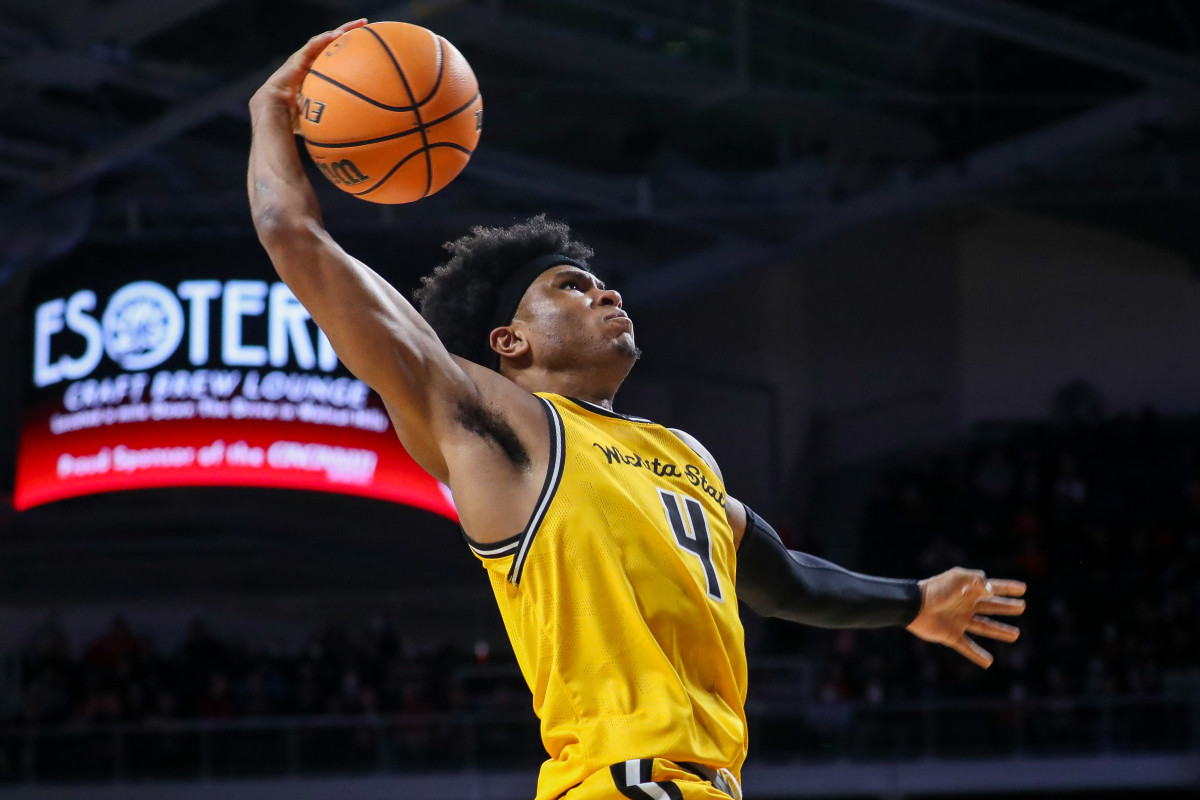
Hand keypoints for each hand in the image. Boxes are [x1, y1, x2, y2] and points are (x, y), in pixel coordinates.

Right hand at [249, 19, 367, 124]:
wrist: (274, 114)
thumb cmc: (294, 121)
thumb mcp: (320, 118)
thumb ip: (334, 120)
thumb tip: (356, 134)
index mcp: (317, 76)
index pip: (335, 60)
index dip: (350, 54)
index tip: (367, 50)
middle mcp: (311, 65)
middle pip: (333, 46)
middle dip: (350, 35)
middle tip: (366, 27)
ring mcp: (303, 60)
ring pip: (325, 40)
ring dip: (342, 31)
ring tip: (359, 24)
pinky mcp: (296, 59)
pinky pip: (313, 45)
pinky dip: (325, 39)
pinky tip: (338, 34)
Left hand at [905, 567, 1025, 668]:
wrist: (914, 606)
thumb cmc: (935, 589)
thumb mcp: (957, 578)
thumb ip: (976, 580)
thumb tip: (991, 590)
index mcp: (968, 590)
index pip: (993, 588)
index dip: (1007, 588)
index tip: (1023, 588)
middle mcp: (965, 606)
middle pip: (991, 607)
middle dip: (1006, 607)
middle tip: (1022, 607)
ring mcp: (959, 621)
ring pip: (984, 627)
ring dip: (999, 631)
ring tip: (1015, 635)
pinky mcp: (951, 636)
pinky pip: (967, 647)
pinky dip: (977, 655)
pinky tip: (989, 662)